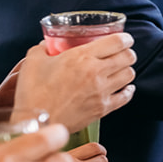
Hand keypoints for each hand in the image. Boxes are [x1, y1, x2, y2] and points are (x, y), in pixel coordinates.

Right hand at [7, 35, 135, 131]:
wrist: (36, 122)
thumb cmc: (33, 92)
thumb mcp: (33, 61)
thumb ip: (42, 49)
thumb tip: (46, 45)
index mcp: (82, 57)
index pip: (116, 42)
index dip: (125, 38)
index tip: (125, 39)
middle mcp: (96, 73)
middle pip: (128, 57)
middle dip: (128, 53)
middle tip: (123, 53)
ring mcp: (102, 92)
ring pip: (129, 75)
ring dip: (127, 70)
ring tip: (120, 69)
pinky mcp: (103, 108)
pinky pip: (126, 97)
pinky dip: (128, 91)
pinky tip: (125, 88)